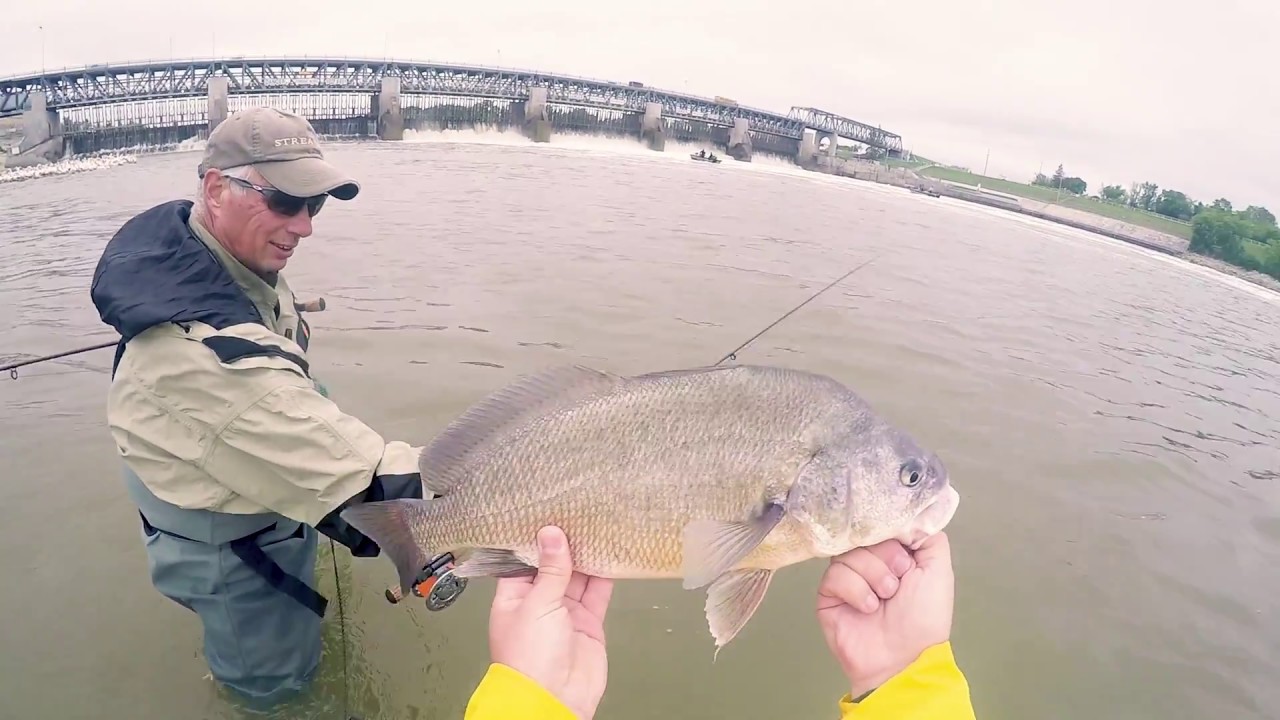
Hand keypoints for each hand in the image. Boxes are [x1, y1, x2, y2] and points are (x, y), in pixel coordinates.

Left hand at [487, 526, 614, 719]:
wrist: (554, 699)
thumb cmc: (530, 655)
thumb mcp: (537, 604)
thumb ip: (551, 569)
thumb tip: (552, 532)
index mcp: (513, 596)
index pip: (524, 559)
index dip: (537, 537)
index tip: (549, 510)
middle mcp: (538, 602)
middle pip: (554, 565)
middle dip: (566, 543)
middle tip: (579, 511)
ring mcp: (564, 613)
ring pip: (578, 577)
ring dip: (587, 556)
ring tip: (598, 524)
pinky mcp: (588, 623)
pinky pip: (597, 594)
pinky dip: (605, 576)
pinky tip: (612, 553)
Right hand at [816, 531, 954, 696]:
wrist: (903, 658)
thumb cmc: (924, 617)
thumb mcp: (938, 569)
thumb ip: (927, 534)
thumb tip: (907, 513)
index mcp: (894, 553)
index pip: (882, 524)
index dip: (892, 533)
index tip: (906, 553)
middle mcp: (869, 562)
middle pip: (864, 535)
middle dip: (886, 557)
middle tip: (898, 581)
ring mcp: (847, 578)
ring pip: (849, 553)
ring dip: (873, 576)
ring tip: (884, 598)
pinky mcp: (828, 595)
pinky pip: (835, 575)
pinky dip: (856, 591)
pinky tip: (867, 607)